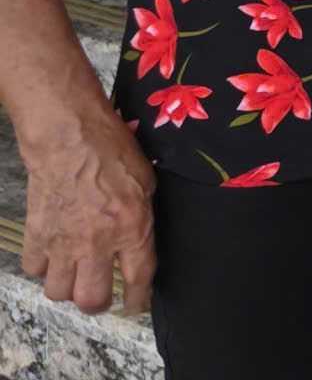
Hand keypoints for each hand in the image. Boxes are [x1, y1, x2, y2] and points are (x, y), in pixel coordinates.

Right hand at [22, 113, 155, 314]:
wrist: (69, 137)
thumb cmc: (112, 150)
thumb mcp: (146, 181)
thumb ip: (142, 214)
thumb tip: (140, 235)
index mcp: (132, 227)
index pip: (138, 278)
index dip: (138, 298)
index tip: (136, 304)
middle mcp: (97, 243)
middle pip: (92, 299)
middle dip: (98, 302)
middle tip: (100, 294)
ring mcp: (63, 242)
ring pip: (60, 292)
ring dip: (68, 288)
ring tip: (75, 275)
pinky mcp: (37, 236)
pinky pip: (35, 270)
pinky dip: (43, 268)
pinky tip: (52, 256)